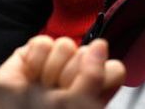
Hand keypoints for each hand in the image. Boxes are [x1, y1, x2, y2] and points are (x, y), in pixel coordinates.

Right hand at [0, 36, 125, 103]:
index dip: (99, 77)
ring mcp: (57, 60)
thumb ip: (93, 78)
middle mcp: (78, 72)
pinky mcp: (35, 51)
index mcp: (96, 88)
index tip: (82, 92)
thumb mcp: (74, 104)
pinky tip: (30, 75)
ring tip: (42, 87)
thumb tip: (101, 45)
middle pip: (89, 54)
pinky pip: (43, 42)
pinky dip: (35, 62)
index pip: (114, 69)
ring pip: (67, 44)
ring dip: (51, 70)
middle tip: (57, 93)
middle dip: (71, 76)